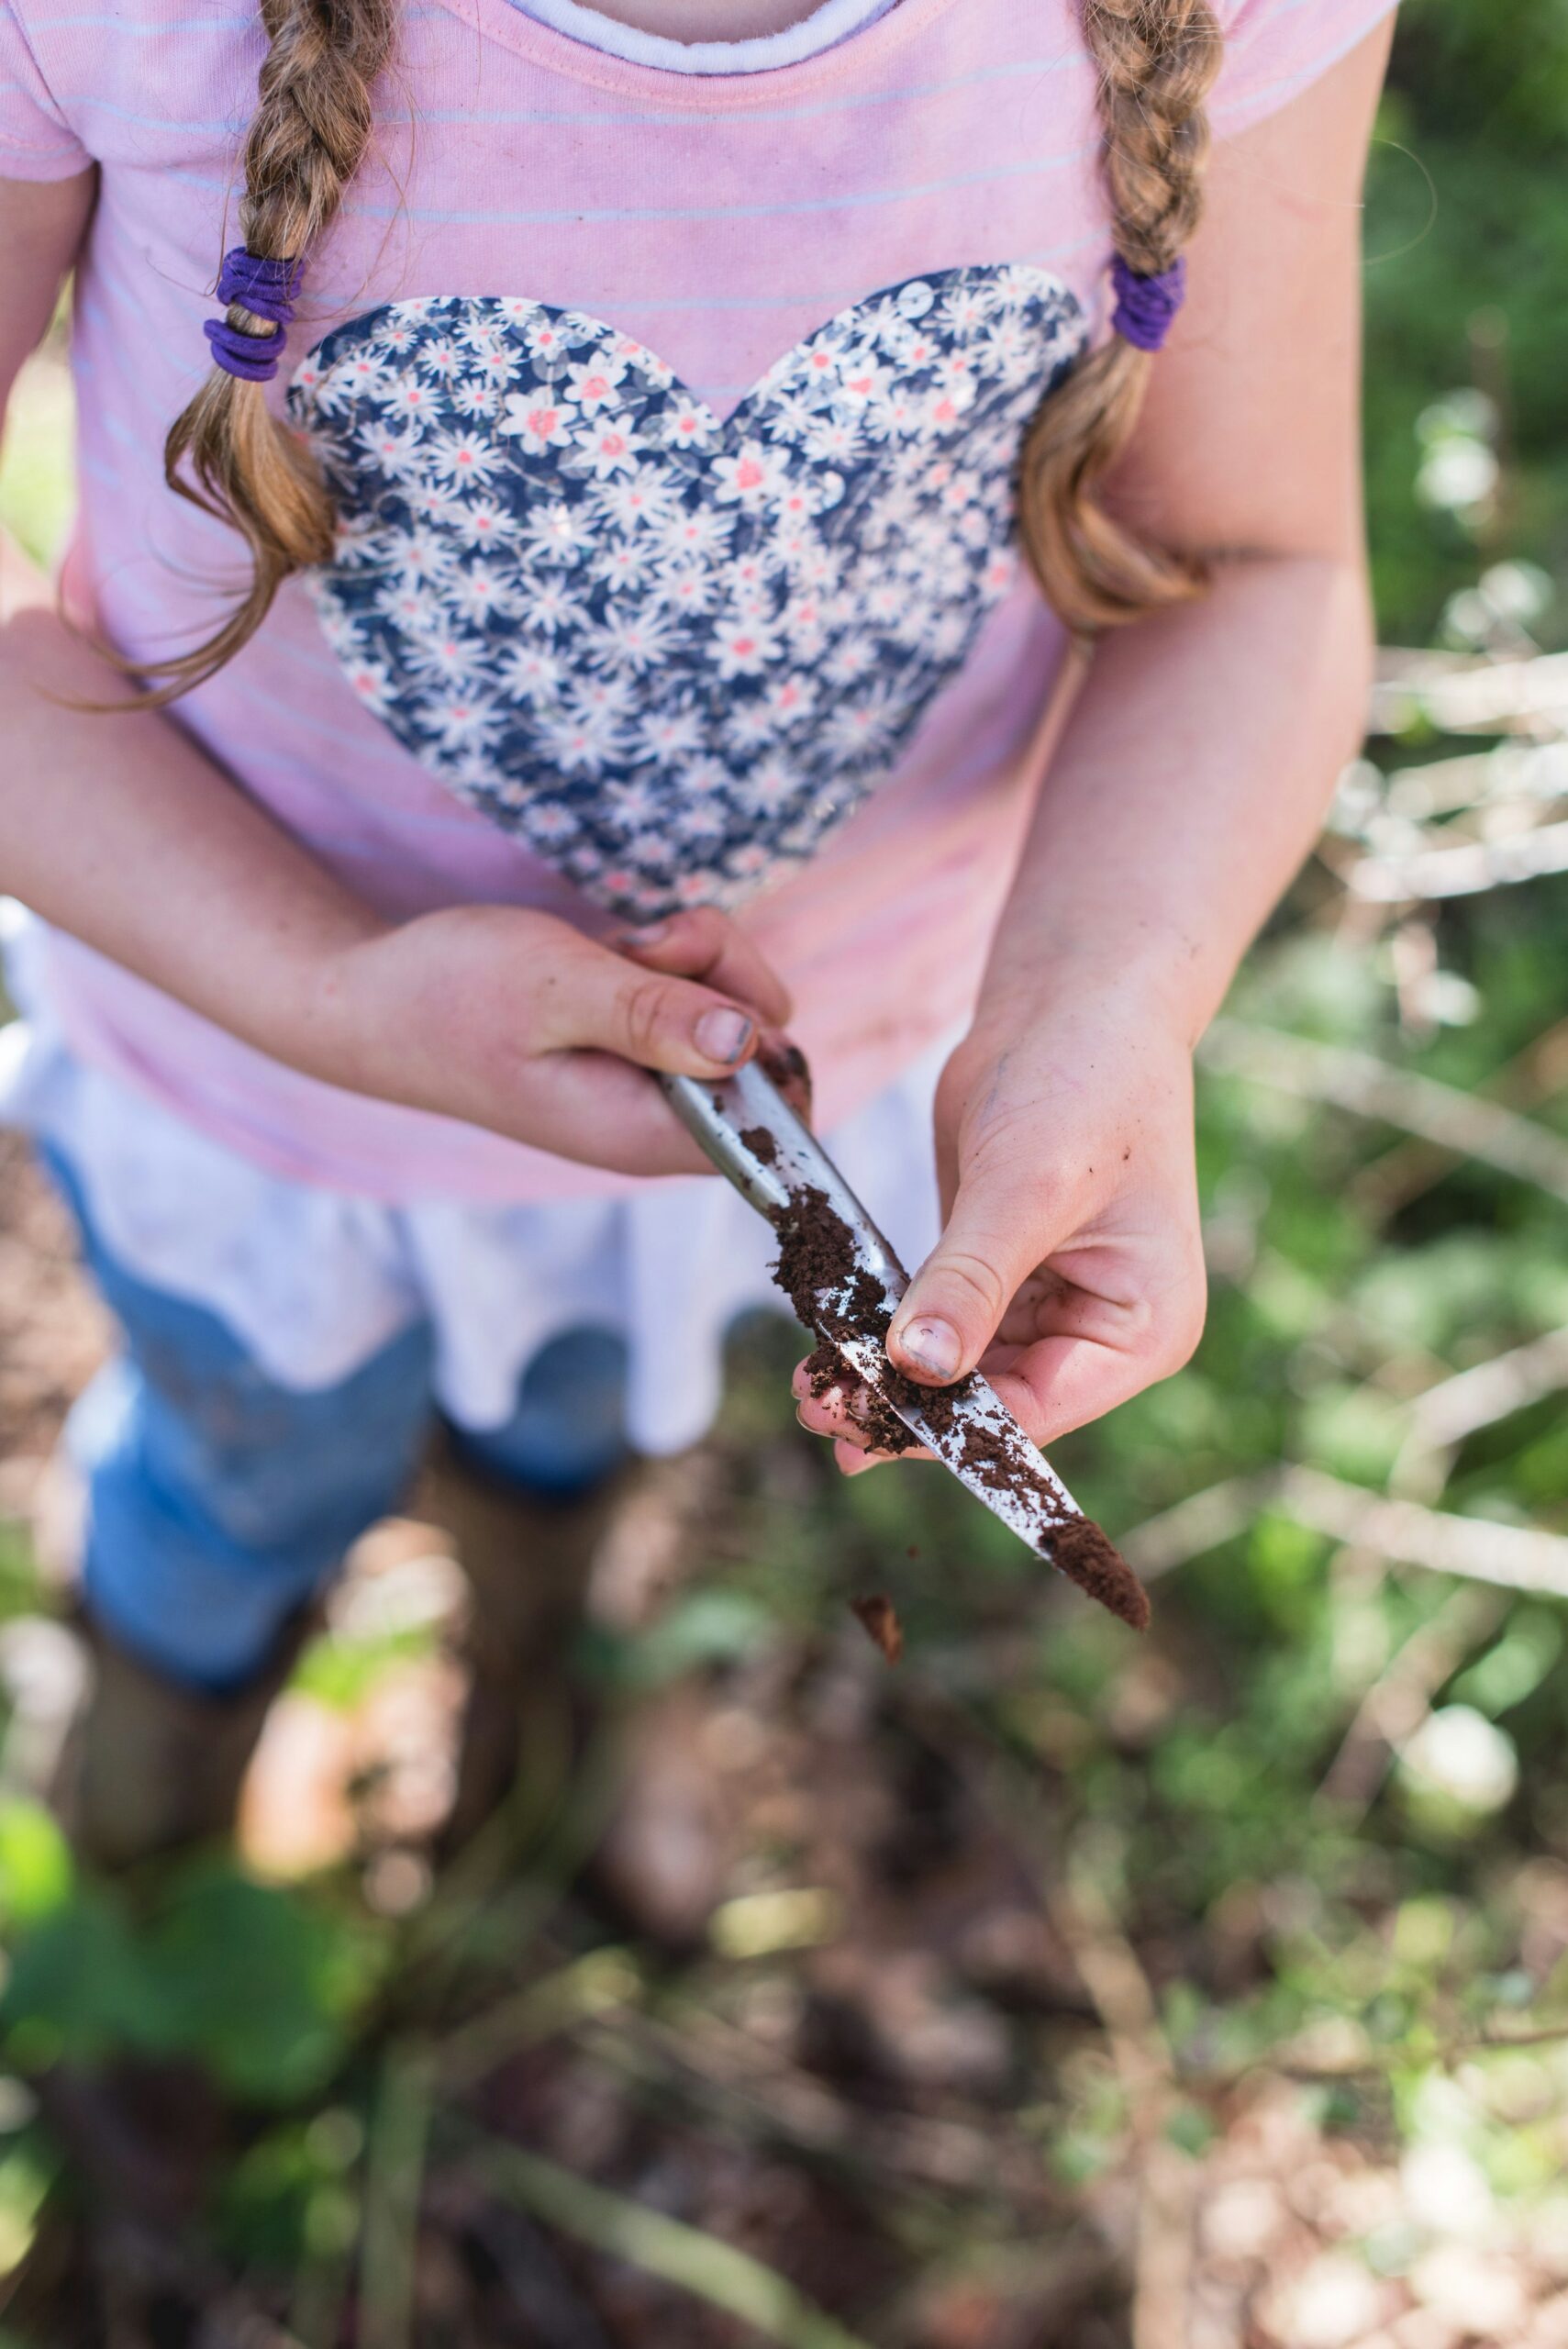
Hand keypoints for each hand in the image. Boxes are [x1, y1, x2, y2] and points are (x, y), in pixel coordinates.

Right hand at [314, 904, 792, 1176]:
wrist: (375, 998)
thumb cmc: (450, 994)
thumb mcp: (553, 989)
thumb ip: (651, 1016)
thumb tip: (748, 1042)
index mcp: (643, 1134)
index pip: (778, 1125)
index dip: (770, 1047)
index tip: (703, 994)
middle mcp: (659, 1121)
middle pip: (771, 1051)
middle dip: (728, 977)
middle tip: (644, 952)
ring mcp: (653, 1084)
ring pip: (741, 1010)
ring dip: (695, 957)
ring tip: (615, 953)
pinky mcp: (643, 1047)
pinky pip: (701, 995)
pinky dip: (670, 958)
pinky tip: (612, 955)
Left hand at [794, 981, 1207, 1471]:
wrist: (1074, 1000)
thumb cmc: (1086, 1079)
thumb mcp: (1026, 1184)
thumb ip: (970, 1281)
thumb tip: (917, 1368)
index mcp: (1145, 1331)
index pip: (1038, 1411)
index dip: (949, 1429)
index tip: (864, 1431)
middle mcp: (1103, 1332)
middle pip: (992, 1401)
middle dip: (908, 1409)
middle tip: (817, 1413)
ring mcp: (1051, 1304)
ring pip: (958, 1369)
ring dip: (889, 1378)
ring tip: (810, 1390)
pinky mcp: (1000, 1272)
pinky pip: (939, 1321)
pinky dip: (889, 1332)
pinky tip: (831, 1343)